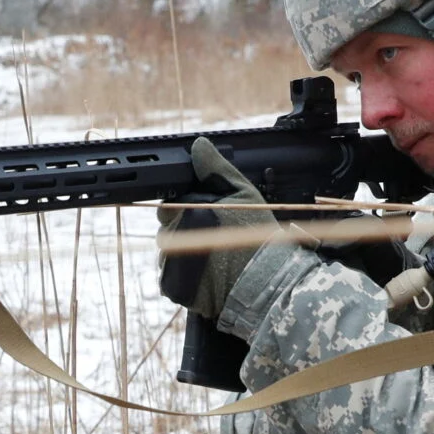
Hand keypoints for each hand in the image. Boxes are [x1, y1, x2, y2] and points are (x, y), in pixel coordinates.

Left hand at [156, 138, 271, 322]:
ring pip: (169, 251)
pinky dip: (184, 274)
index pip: (169, 203)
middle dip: (184, 227)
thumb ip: (216, 170)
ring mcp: (168, 263)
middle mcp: (170, 236)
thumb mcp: (242, 194)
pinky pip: (171, 276)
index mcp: (183, 211)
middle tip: (214, 236)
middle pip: (167, 227)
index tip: (206, 214)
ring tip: (215, 256)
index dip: (187, 206)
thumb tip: (199, 146)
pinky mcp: (172, 286)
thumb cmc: (257, 238)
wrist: (266, 285)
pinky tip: (208, 273)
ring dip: (184, 251)